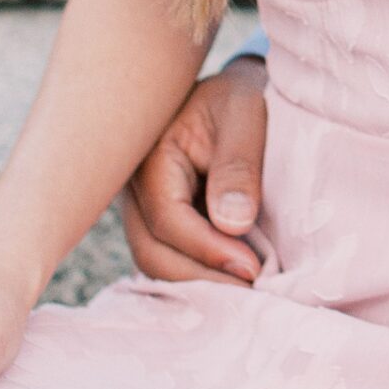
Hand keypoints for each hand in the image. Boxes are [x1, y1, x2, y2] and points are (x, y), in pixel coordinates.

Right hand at [121, 54, 268, 285]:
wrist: (227, 93)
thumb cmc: (237, 98)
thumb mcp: (245, 115)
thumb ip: (238, 166)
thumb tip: (232, 224)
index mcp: (150, 160)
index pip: (169, 222)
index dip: (209, 251)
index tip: (253, 268)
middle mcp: (134, 191)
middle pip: (153, 254)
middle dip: (202, 281)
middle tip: (253, 294)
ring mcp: (142, 210)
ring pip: (158, 263)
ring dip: (201, 284)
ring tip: (247, 293)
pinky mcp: (159, 224)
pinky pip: (170, 259)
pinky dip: (200, 275)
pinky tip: (234, 282)